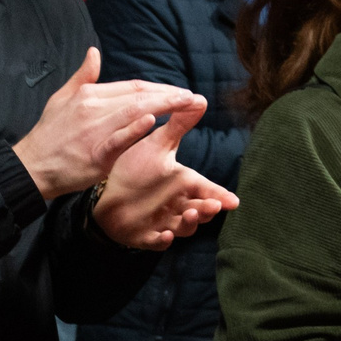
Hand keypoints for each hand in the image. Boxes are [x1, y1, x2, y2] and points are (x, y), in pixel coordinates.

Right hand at [14, 49, 208, 197]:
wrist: (31, 165)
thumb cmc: (49, 134)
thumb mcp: (61, 98)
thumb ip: (82, 76)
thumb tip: (94, 52)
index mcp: (89, 94)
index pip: (133, 86)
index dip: (160, 88)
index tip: (181, 92)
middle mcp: (93, 107)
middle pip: (139, 96)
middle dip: (171, 95)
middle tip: (195, 98)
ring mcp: (94, 130)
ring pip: (134, 112)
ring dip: (164, 105)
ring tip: (188, 104)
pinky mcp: (95, 153)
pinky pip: (118, 138)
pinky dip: (135, 129)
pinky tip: (153, 121)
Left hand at [90, 101, 239, 248]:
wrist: (106, 190)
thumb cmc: (137, 168)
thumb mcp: (158, 145)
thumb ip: (179, 125)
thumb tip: (200, 99)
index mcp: (183, 185)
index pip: (206, 191)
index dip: (219, 196)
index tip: (233, 201)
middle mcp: (178, 205)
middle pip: (199, 212)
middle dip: (206, 211)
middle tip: (210, 207)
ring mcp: (163, 221)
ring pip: (182, 229)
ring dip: (188, 224)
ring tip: (187, 217)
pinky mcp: (145, 235)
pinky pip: (156, 241)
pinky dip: (161, 240)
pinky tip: (163, 233)